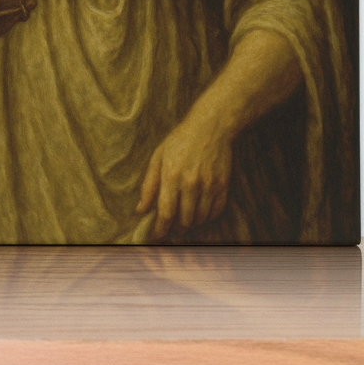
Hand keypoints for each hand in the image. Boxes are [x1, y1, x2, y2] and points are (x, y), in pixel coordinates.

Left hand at [137, 110, 232, 240]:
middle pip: (183, 220)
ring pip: (199, 219)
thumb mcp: (157, 158)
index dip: (159, 230)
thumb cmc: (180, 141)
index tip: (155, 237)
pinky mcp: (223, 185)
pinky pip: (215, 212)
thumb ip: (148, 185)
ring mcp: (209, 185)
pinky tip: (199, 213)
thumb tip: (140, 210)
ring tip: (183, 221)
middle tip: (169, 229)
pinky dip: (206, 218)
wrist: (211, 127)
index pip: (165, 213)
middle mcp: (191, 183)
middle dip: (175, 229)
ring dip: (190, 225)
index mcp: (171, 176)